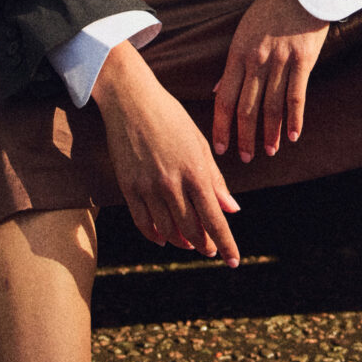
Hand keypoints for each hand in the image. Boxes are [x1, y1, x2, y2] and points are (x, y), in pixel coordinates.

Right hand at [92, 42, 240, 265]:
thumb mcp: (200, 145)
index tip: (233, 261)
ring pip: (167, 230)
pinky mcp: (128, 187)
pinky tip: (162, 238)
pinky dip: (154, 235)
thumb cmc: (171, 117)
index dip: (225, 244)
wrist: (131, 100)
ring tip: (189, 244)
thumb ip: (216, 180)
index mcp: (195, 172)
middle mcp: (172, 184)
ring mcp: (147, 187)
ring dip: (181, 242)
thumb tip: (232, 209)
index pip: (215, 220)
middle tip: (209, 250)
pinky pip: (142, 222)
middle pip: (192, 230)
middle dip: (204, 245)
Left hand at [212, 0, 328, 162]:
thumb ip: (232, 66)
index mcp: (237, 54)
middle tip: (246, 158)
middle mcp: (256, 61)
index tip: (220, 147)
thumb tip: (218, 91)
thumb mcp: (242, 34)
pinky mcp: (303, 61)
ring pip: (272, 107)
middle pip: (247, 108)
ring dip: (270, 134)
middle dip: (245, 137)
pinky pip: (297, 96)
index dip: (221, 126)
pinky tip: (292, 136)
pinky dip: (294, 120)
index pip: (224, 98)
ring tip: (269, 152)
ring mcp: (280, 62)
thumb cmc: (269, 12)